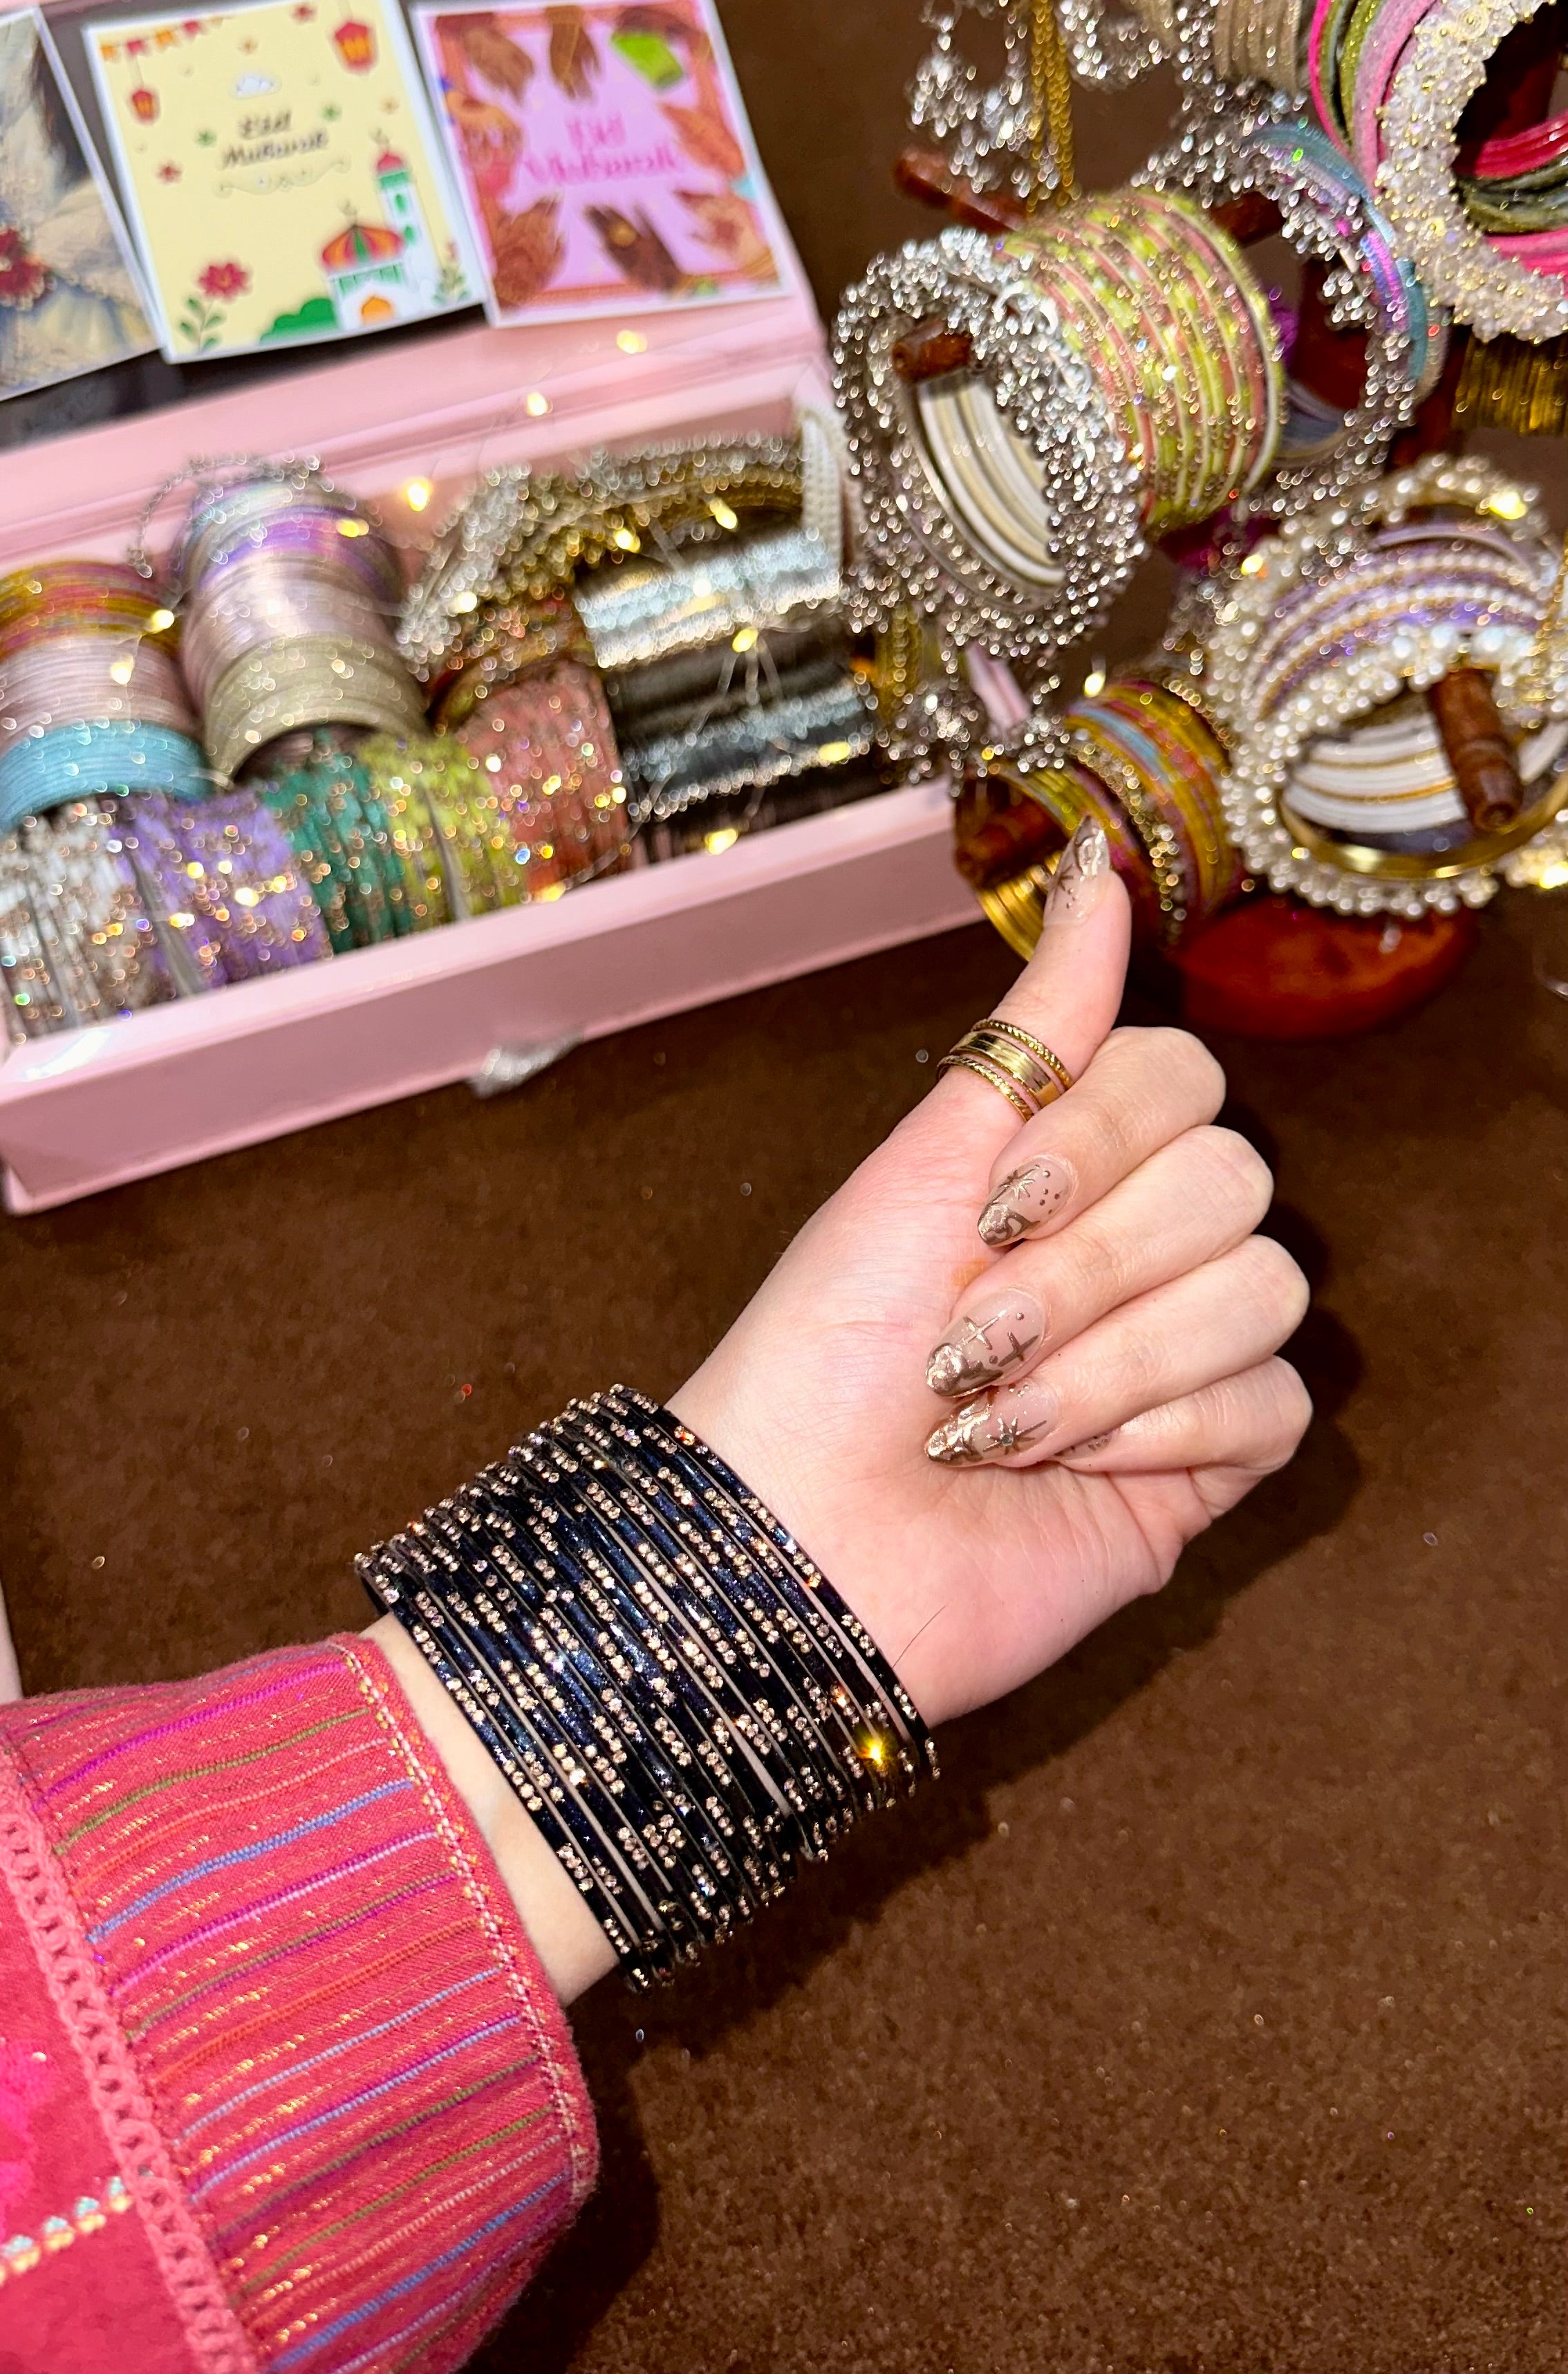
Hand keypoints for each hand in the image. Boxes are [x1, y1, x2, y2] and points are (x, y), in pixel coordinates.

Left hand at [673, 824, 1310, 1729]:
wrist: (798, 1539)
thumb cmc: (827, 1349)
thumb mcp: (923, 1161)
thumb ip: (1038, 1026)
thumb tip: (1100, 870)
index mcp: (1065, 1164)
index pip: (1183, 1078)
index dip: (1102, 1136)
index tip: (993, 1203)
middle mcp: (1135, 1247)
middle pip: (1233, 1179)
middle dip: (1089, 1264)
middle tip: (972, 1333)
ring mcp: (1179, 1355)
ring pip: (1264, 1289)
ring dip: (1111, 1358)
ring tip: (999, 1415)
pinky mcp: (1208, 1463)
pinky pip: (1274, 1402)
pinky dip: (1159, 1430)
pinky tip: (1067, 1463)